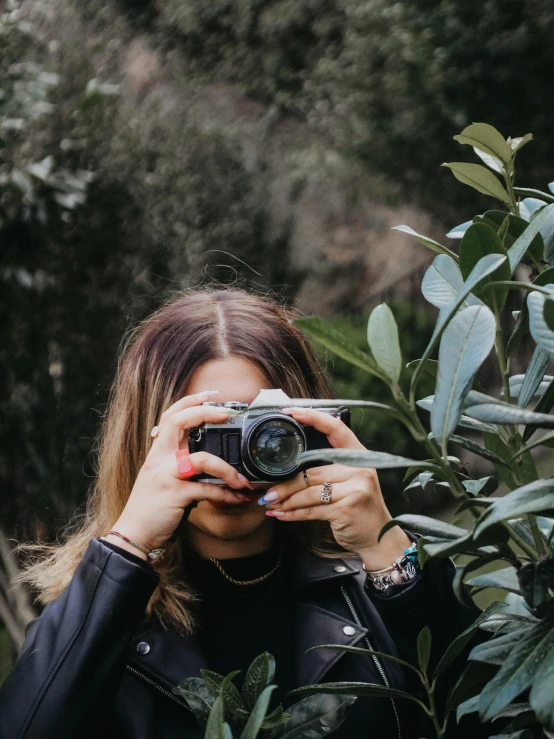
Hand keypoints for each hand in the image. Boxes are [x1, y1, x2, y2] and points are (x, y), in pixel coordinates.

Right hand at [111, 392, 252, 552]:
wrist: (134, 535)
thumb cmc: (151, 508)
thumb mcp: (162, 479)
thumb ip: (180, 465)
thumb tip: (211, 459)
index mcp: (157, 453)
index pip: (170, 417)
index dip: (190, 402)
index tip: (210, 394)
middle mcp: (159, 459)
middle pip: (179, 423)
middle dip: (205, 413)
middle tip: (227, 414)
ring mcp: (166, 476)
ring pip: (203, 459)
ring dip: (228, 470)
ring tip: (243, 481)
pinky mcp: (175, 495)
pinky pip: (208, 490)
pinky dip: (227, 495)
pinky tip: (238, 499)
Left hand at [258, 407, 410, 570]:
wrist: (380, 538)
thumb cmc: (360, 507)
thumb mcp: (351, 481)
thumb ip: (330, 467)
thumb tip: (292, 464)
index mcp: (359, 455)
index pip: (335, 428)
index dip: (313, 418)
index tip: (291, 411)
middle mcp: (360, 468)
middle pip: (312, 470)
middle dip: (286, 483)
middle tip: (267, 490)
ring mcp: (355, 488)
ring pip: (309, 491)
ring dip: (286, 499)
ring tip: (271, 503)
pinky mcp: (347, 508)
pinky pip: (312, 509)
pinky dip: (293, 513)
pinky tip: (281, 514)